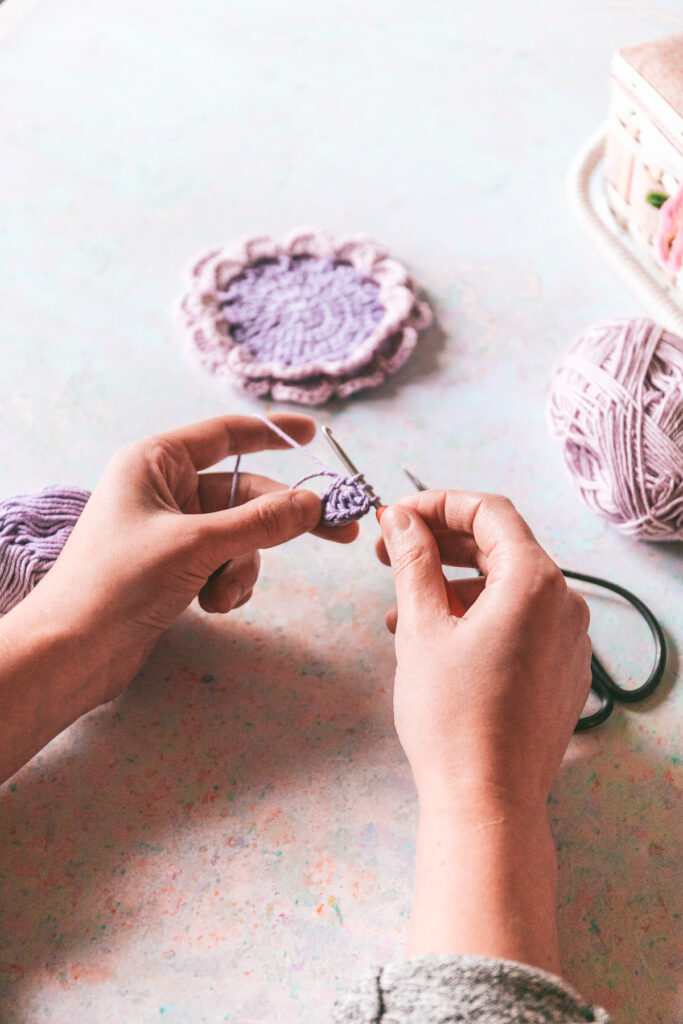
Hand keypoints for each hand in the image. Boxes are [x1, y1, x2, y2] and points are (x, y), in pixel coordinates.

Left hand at [0, 414, 356, 781]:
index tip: (315, 433)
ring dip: (243, 568)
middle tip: (341, 532)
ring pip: (240, 537)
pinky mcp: (176, 567)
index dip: (273, 432)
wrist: (73, 651)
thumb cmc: (120, 581)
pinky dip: (227, 585)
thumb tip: (315, 502)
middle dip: (281, 522)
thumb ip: (260, 522)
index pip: (226, 434)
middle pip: (245, 494)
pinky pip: (225, 564)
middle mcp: (164, 489)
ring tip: (221, 595)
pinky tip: (210, 607)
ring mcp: (171, 530)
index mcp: (157, 462)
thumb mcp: (197, 545)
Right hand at [377, 490, 590, 809]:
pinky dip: (478, 615)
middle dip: (442, 544)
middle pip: (501, 547)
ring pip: (508, 587)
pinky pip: (520, 622)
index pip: (489, 513)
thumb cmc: (452, 717)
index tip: (397, 515)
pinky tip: (435, 637)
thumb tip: (401, 518)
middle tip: (389, 551)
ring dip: (454, 583)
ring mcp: (568, 640)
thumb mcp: (422, 627)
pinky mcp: (562, 670)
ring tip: (400, 608)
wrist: (488, 802)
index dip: (438, 504)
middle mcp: (564, 604)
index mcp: (535, 582)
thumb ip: (414, 561)